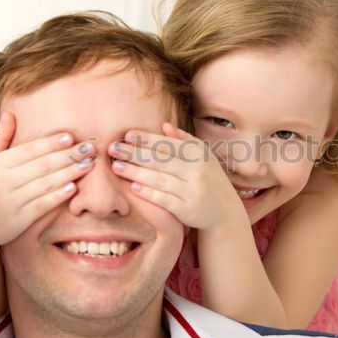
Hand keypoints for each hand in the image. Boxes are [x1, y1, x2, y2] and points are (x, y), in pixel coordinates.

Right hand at [0, 112, 96, 246]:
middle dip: (68, 155)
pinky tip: (73, 187)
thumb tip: (10, 113)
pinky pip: (42, 205)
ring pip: (45, 184)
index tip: (70, 136)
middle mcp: (1, 182)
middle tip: (89, 148)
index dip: (50, 143)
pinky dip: (58, 196)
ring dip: (69, 173)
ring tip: (88, 165)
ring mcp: (10, 202)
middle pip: (41, 165)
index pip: (27, 150)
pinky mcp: (18, 220)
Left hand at [108, 122, 244, 229]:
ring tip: (117, 167)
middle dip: (135, 153)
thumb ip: (184, 141)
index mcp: (199, 154)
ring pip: (160, 179)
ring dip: (136, 172)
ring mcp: (193, 191)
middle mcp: (198, 170)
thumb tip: (164, 126)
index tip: (127, 135)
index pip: (168, 144)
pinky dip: (149, 193)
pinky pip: (165, 199)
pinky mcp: (188, 209)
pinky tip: (133, 187)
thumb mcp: (202, 157)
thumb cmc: (208, 179)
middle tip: (113, 148)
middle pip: (161, 160)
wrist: (224, 212)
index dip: (147, 139)